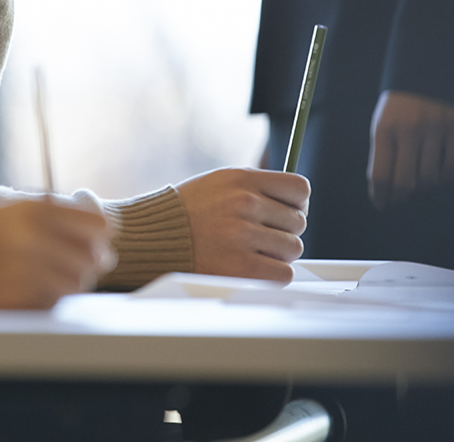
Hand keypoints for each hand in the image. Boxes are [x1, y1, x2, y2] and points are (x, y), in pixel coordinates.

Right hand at [0, 199, 114, 308]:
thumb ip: (57, 212)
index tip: (102, 239)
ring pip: (77, 284)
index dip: (103, 233)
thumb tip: (105, 229)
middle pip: (93, 257)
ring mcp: (22, 273)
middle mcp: (31, 240)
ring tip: (54, 277)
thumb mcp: (15, 207)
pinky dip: (50, 299)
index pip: (97, 224)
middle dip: (92, 261)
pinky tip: (34, 290)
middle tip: (86, 264)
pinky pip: (52, 304)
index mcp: (34, 212)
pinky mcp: (13, 301)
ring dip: (72, 282)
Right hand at [175, 168, 309, 282]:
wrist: (154, 238)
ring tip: (251, 250)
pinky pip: (284, 273)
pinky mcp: (242, 267)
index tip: (285, 211)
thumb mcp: (220, 183)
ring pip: (293, 248)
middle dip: (282, 230)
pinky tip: (252, 266)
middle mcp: (244, 203)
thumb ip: (257, 187)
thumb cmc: (188, 212)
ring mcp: (243, 235)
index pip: (299, 188)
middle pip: (298, 221)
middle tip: (259, 235)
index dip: (297, 203)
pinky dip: (273, 274)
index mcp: (241, 179)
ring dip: (277, 253)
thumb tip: (298, 200)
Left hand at [368, 90, 453, 209]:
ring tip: (418, 179)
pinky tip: (438, 173)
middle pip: (405, 182)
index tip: (380, 203)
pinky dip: (444, 176)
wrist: (431, 66)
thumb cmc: (401, 98)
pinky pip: (452, 166)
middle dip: (400, 195)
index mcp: (384, 128)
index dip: (380, 195)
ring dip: (423, 184)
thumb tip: (384, 183)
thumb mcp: (383, 118)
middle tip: (399, 196)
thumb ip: (383, 147)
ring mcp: (435, 131)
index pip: (380, 174)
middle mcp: (409, 132)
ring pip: (429, 177)